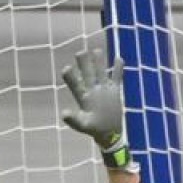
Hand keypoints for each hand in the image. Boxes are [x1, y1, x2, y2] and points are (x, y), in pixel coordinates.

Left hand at [60, 49, 128, 164]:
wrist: (108, 132)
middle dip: (83, 63)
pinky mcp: (115, 91)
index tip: (66, 69)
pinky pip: (116, 77)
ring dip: (99, 62)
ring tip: (96, 50)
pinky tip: (119, 59)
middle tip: (80, 52)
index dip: (70, 76)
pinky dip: (118, 69)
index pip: (74, 83)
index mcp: (82, 96)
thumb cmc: (94, 129)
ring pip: (100, 72)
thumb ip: (74, 120)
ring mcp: (103, 89)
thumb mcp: (83, 126)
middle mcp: (92, 90)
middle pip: (86, 73)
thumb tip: (64, 114)